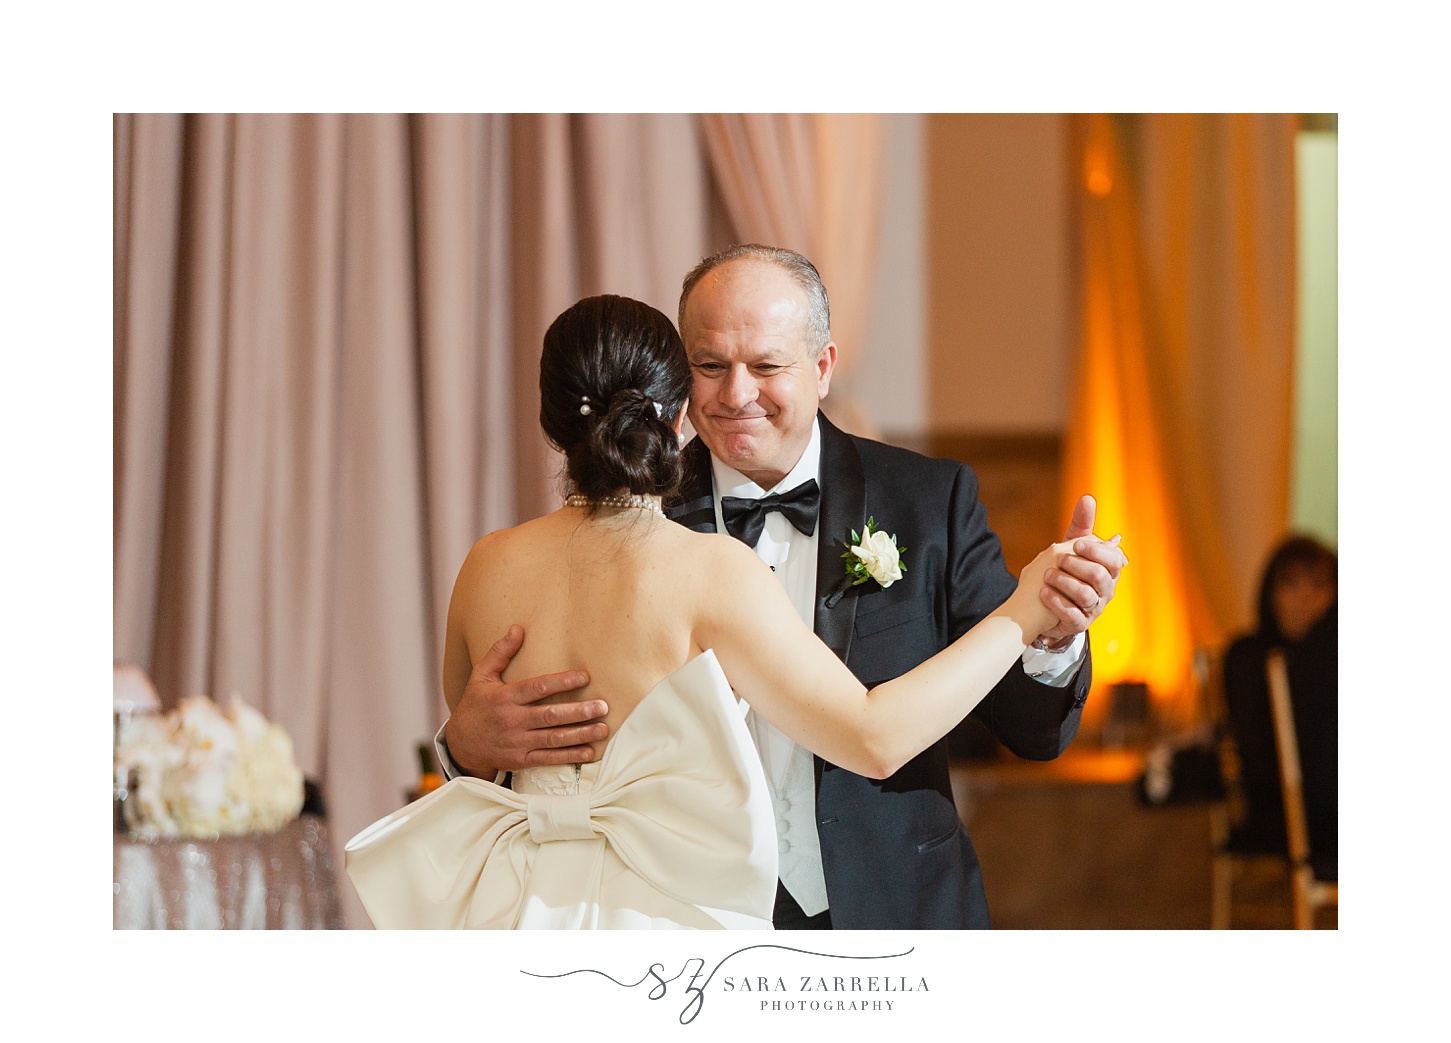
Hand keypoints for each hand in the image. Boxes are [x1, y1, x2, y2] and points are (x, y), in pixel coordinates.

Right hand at [443, 625, 607, 774]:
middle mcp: (512, 720)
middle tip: (602, 706)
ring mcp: (517, 742)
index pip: (537, 688)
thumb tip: (518, 628)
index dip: (561, 682)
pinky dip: (569, 756)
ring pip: (553, 738)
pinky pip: (548, 758)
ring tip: (602, 729)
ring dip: (580, 734)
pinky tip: (589, 751)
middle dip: (578, 711)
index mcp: (505, 697)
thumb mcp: (481, 675)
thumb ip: (500, 652)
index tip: (584, 677)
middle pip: (550, 715)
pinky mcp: (520, 760)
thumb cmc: (475, 705)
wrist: (460, 744)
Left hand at [1035, 494, 1126, 648]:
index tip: (1077, 544)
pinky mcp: (1079, 624)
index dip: (1096, 551)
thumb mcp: (1072, 547)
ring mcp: (1093, 609)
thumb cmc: (1067, 570)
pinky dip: (1057, 602)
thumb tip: (1088, 498)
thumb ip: (1081, 525)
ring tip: (1047, 575)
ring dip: (1065, 583)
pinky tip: (1043, 592)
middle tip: (1059, 559)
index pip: (1113, 560)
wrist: (1047, 602)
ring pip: (1086, 596)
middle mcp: (1105, 591)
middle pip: (1100, 577)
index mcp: (1108, 570)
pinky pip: (1072, 615)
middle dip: (1079, 566)